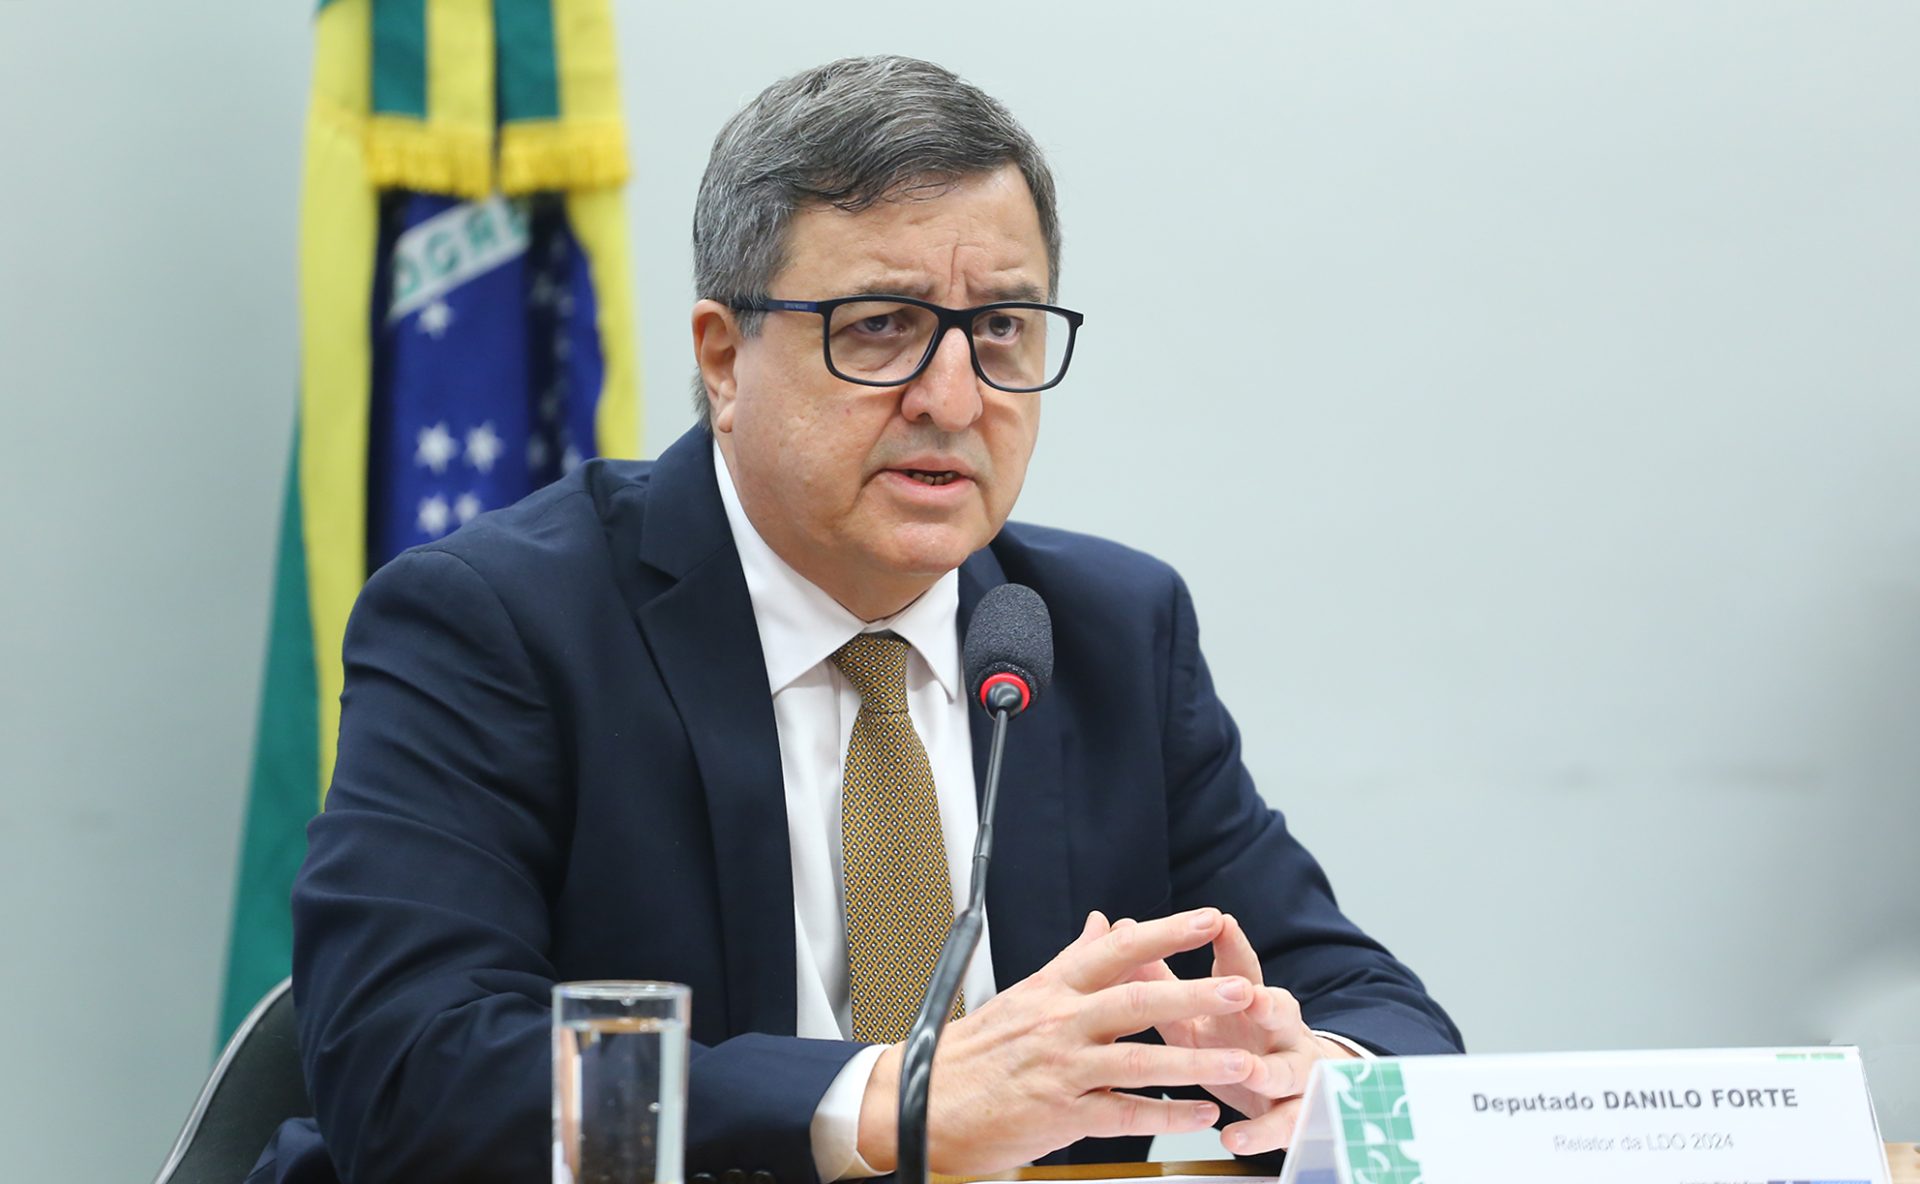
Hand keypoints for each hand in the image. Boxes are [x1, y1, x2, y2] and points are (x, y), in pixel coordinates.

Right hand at [857, 908, 1262, 1174]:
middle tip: (1239, 989)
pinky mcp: (1061, 1113)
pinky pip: (1124, 1113)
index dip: (1166, 934)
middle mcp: (1059, 1022)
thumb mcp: (1022, 995)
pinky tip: (1201, 1114)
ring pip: (1138, 1058)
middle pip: (1136, 999)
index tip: (1207, 920)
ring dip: (1195, 1060)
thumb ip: (1072, 959)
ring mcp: (1061, 1068)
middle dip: (1194, 994)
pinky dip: (1167, 1115)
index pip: (1117, 950)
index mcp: (1052, 988)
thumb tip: (1105, 923)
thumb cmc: (971, 1054)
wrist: (922, 1103)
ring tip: (1238, 1060)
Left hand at [1135, 912, 1354, 1153]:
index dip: (1233, 945)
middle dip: (1266, 1004)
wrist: (1293, 1090)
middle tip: (1250, 998)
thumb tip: (1119, 929)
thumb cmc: (1234, 1041)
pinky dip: (1259, 1132)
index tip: (1221, 922)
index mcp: (1252, 1001)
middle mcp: (1278, 1031)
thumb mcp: (1196, 1013)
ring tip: (1248, 1070)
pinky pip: (1282, 1124)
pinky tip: (1234, 1138)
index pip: (1243, 968)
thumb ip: (1160, 978)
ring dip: (1268, 1070)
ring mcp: (1293, 1073)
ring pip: (1287, 1070)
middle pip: (1280, 1012)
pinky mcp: (1294, 1115)